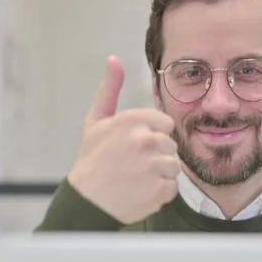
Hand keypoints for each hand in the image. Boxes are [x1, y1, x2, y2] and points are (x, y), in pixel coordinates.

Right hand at [67, 56, 179, 224]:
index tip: (136, 146)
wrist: (87, 201)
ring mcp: (154, 165)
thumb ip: (109, 90)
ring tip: (138, 178)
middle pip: (171, 145)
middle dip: (157, 155)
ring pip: (174, 166)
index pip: (166, 124)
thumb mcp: (96, 121)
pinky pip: (172, 187)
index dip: (153, 135)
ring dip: (160, 174)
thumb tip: (114, 59)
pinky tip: (141, 191)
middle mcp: (146, 140)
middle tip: (134, 164)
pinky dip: (160, 192)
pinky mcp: (160, 189)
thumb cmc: (92, 160)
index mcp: (134, 120)